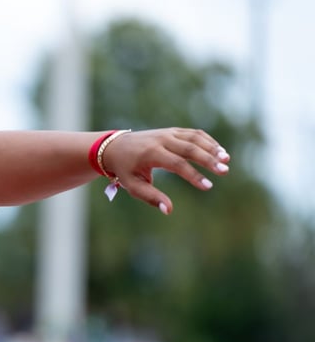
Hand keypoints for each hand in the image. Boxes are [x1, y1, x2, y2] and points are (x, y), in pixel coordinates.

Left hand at [101, 128, 230, 213]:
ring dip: (212, 148)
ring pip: (194, 138)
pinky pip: (194, 134)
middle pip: (189, 148)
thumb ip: (151, 197)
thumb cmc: (125, 169)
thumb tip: (169, 210)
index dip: (193, 175)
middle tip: (224, 171)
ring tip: (226, 160)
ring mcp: (168, 133)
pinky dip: (208, 141)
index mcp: (150, 153)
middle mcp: (161, 140)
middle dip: (208, 159)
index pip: (177, 164)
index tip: (208, 186)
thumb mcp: (132, 185)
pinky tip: (219, 152)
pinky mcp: (173, 131)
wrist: (115, 147)